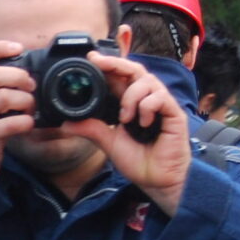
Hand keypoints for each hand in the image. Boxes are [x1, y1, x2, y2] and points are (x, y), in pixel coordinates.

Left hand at [66, 50, 193, 213]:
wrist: (157, 181)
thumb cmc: (139, 161)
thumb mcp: (109, 143)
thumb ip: (91, 129)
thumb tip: (66, 124)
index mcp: (131, 103)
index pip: (120, 77)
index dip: (108, 65)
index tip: (91, 58)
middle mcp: (146, 99)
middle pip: (134, 69)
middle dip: (116, 63)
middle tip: (98, 62)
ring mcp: (162, 104)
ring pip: (146, 81)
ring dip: (130, 96)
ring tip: (124, 119)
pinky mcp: (174, 113)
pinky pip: (159, 97)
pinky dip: (147, 107)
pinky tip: (144, 124)